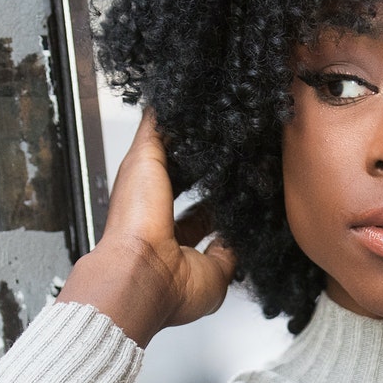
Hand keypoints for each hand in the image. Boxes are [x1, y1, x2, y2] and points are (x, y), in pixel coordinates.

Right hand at [57, 110, 235, 345]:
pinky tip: (198, 93)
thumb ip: (227, 254)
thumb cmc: (170, 288)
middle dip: (210, 163)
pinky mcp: (144, 157)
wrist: (141, 277)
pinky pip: (159, 121)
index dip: (217, 204)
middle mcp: (153, 207)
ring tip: (221, 111)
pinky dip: (175, 106)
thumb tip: (238, 241)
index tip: (241, 192)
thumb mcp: (214, 276)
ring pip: (172, 144)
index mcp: (167, 239)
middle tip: (240, 147)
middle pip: (185, 176)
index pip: (197, 215)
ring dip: (194, 129)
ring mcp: (147, 180)